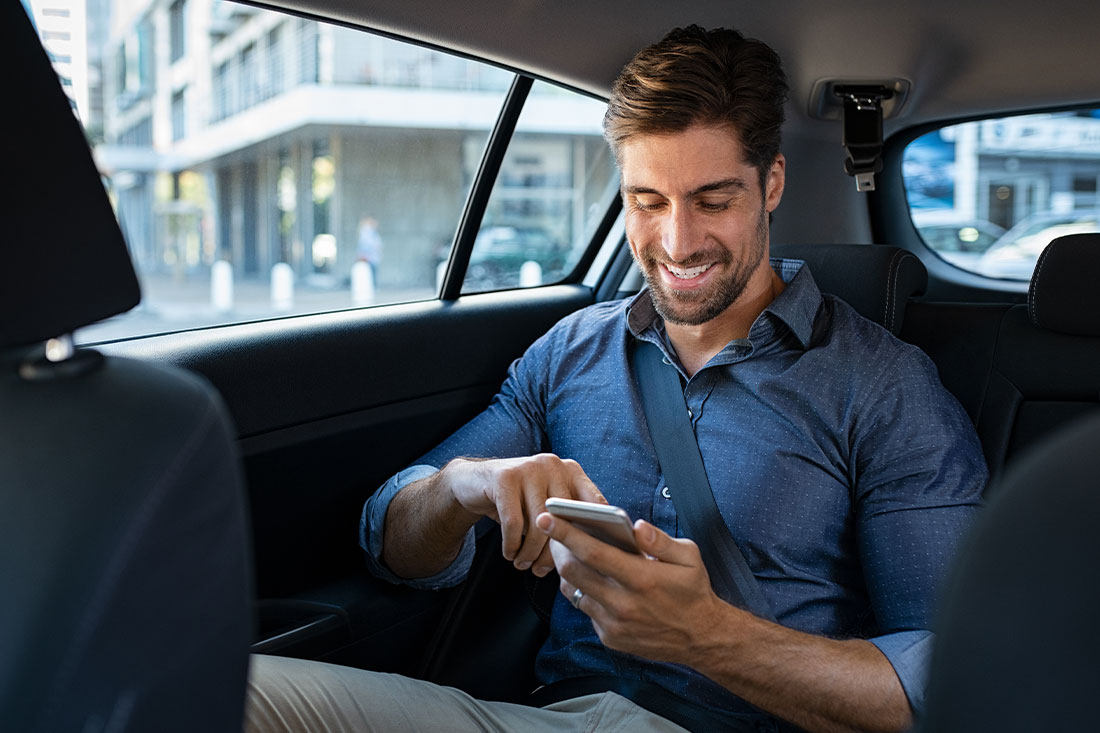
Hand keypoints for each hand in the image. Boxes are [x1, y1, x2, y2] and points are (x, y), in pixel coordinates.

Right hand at [441, 454, 604, 575]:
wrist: (475, 481)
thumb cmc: (519, 502)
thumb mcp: (545, 505)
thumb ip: (567, 520)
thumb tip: (586, 555)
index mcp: (571, 471)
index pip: (595, 503)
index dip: (595, 532)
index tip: (587, 558)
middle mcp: (553, 465)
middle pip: (564, 518)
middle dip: (554, 551)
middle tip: (543, 571)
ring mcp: (529, 468)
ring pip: (539, 523)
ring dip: (530, 552)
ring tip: (523, 565)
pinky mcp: (505, 478)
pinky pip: (513, 523)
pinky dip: (512, 545)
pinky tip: (510, 554)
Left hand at [536, 512, 730, 664]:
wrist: (701, 638)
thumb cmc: (694, 591)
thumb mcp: (689, 557)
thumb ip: (660, 540)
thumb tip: (637, 526)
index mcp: (641, 579)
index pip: (593, 552)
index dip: (565, 533)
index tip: (546, 518)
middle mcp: (623, 603)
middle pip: (573, 571)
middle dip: (557, 547)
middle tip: (552, 531)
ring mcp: (614, 624)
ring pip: (574, 591)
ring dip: (568, 570)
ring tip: (569, 552)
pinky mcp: (610, 637)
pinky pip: (586, 610)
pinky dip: (584, 592)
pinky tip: (593, 580)